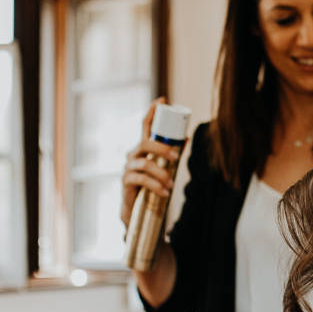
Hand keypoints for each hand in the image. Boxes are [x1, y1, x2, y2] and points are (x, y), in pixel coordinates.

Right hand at [121, 98, 181, 227]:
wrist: (138, 211)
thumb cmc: (152, 186)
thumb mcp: (164, 168)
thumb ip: (172, 153)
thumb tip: (185, 137)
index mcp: (143, 148)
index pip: (145, 125)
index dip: (152, 112)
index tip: (162, 100)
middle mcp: (134, 154)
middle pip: (146, 143)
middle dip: (162, 148)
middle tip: (176, 158)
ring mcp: (128, 167)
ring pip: (145, 164)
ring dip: (162, 174)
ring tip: (172, 185)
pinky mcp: (126, 181)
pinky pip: (141, 180)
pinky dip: (156, 186)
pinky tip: (165, 192)